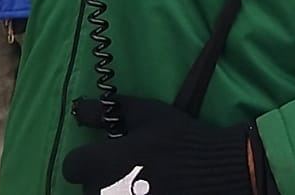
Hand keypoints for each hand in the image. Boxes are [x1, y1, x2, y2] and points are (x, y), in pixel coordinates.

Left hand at [63, 97, 256, 194]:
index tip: (106, 159)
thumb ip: (108, 112)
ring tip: (146, 187)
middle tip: (131, 174)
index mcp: (103, 163)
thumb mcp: (148, 114)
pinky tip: (155, 194)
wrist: (222, 173)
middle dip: (103, 182)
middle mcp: (106, 192)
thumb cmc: (183, 140)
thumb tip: (78, 108)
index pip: (72, 167)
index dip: (87, 161)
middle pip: (89, 190)